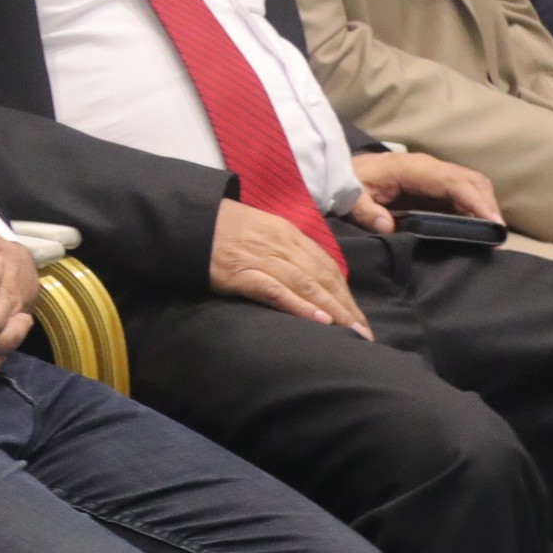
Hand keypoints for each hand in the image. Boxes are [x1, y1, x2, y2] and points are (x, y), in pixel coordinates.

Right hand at [208, 199, 369, 334]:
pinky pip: (277, 291)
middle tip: (364, 332)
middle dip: (347, 306)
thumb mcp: (260, 230)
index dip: (345, 292)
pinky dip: (300, 305)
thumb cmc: (221, 227)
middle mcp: (282, 244)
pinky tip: (319, 321)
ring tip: (351, 332)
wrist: (187, 219)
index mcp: (288, 234)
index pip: (326, 265)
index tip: (357, 316)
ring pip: (307, 285)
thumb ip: (283, 249)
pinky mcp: (242, 273)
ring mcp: (263, 258)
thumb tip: (306, 275)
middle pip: (323, 277)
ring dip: (333, 310)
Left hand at [345, 149, 501, 230]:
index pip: (452, 181)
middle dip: (487, 206)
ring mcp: (432, 176)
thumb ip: (365, 211)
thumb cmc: (348, 181)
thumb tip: (386, 226)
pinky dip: (473, 211)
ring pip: (470, 187)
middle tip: (496, 238)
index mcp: (411, 168)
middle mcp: (428, 168)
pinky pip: (460, 196)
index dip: (474, 201)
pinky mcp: (432, 187)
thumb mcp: (350, 196)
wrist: (342, 170)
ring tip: (491, 238)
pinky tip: (477, 231)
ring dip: (484, 209)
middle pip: (470, 181)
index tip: (492, 223)